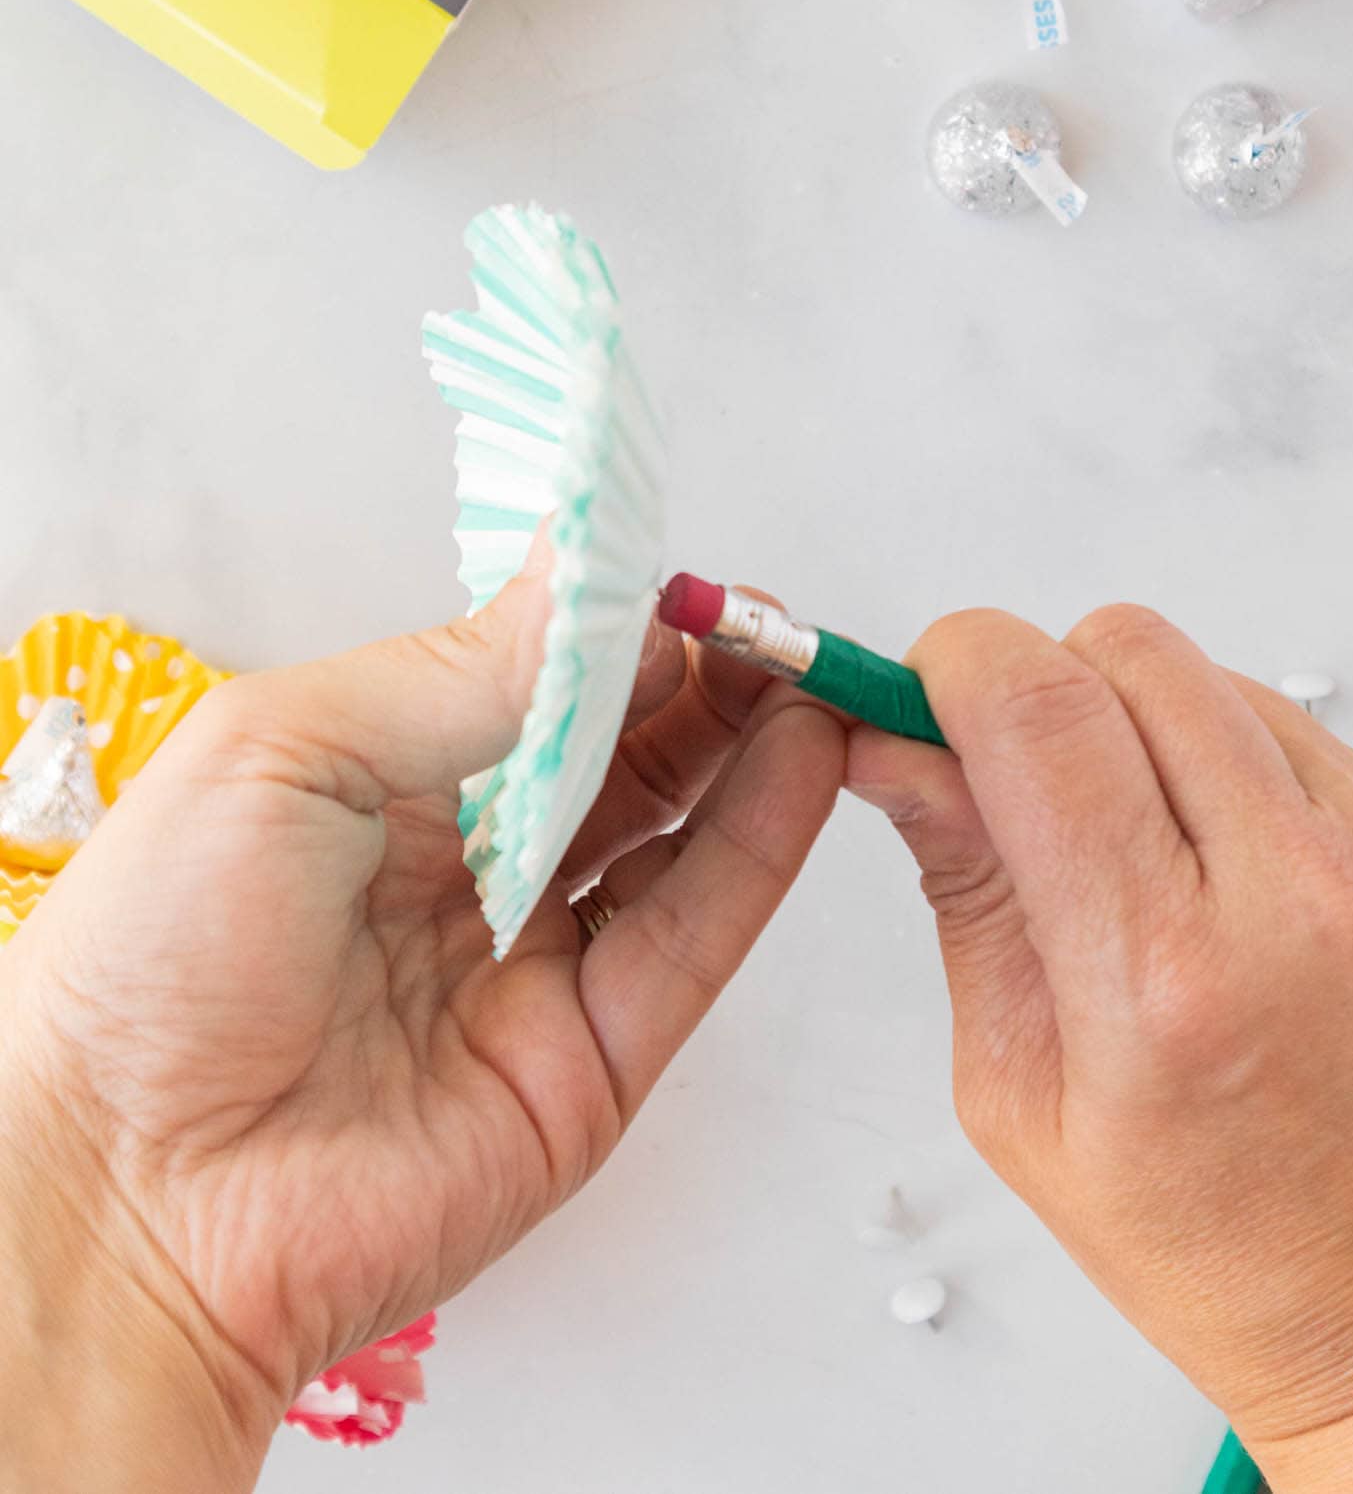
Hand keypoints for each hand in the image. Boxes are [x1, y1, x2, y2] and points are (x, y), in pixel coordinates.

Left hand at [0, 565, 843, 1490]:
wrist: (123, 1201)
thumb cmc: (149, 957)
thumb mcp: (286, 751)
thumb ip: (456, 674)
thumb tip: (588, 584)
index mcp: (376, 788)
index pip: (530, 685)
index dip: (613, 628)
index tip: (682, 572)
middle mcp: (462, 873)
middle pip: (617, 756)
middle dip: (699, 678)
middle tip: (769, 616)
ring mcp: (529, 971)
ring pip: (673, 837)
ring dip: (749, 747)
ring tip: (807, 667)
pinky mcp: (586, 1067)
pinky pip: (691, 938)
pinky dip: (758, 846)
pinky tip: (800, 760)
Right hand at [848, 605, 1352, 1493]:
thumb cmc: (1234, 1249)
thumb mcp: (1026, 1100)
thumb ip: (965, 893)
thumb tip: (900, 753)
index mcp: (1163, 976)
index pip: (1034, 708)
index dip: (953, 666)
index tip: (923, 697)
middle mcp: (1296, 895)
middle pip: (1123, 648)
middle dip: (1045, 687)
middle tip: (1026, 780)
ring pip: (1212, 674)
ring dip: (1147, 730)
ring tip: (1150, 859)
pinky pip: (1300, 730)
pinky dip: (1241, 772)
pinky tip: (1236, 880)